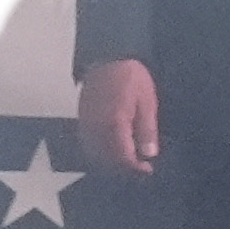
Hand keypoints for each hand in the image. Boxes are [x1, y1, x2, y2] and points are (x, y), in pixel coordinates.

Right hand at [79, 57, 159, 175]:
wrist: (107, 58)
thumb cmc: (132, 78)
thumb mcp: (147, 102)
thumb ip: (146, 130)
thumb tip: (149, 154)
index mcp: (114, 125)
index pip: (122, 157)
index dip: (135, 168)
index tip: (148, 170)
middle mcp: (96, 130)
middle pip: (107, 160)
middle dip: (123, 168)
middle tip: (140, 167)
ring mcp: (85, 126)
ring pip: (95, 155)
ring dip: (111, 162)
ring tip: (129, 160)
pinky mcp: (81, 121)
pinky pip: (88, 145)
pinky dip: (100, 152)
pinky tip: (113, 150)